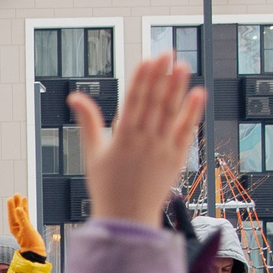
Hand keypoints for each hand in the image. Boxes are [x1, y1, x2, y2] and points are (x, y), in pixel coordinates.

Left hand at [6, 193, 42, 256]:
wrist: (36, 252)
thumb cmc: (31, 243)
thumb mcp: (26, 229)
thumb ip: (23, 219)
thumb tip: (18, 209)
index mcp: (14, 227)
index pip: (11, 214)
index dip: (11, 206)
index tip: (10, 198)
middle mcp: (17, 226)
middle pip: (16, 212)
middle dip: (16, 204)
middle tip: (16, 194)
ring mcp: (22, 226)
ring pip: (21, 213)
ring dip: (21, 205)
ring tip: (22, 197)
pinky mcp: (28, 227)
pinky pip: (26, 216)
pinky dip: (26, 210)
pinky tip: (25, 205)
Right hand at [75, 52, 207, 223]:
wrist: (127, 219)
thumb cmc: (107, 187)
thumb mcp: (92, 153)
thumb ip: (88, 121)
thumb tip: (74, 97)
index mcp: (122, 138)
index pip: (134, 101)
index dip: (142, 78)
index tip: (148, 59)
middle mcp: (144, 141)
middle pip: (154, 102)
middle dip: (161, 76)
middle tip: (167, 53)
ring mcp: (162, 150)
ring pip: (171, 113)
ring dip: (178, 88)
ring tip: (183, 66)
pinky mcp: (176, 159)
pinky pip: (185, 131)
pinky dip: (192, 112)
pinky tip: (198, 93)